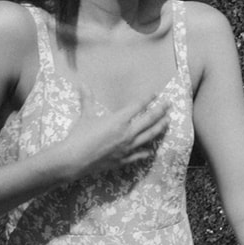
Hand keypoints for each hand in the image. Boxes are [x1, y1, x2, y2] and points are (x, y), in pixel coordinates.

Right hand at [44, 85, 170, 181]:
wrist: (74, 160)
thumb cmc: (79, 137)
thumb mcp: (85, 116)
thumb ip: (87, 99)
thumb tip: (82, 84)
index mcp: (119, 120)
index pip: (138, 106)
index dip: (148, 99)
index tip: (156, 94)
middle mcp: (127, 133)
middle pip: (149, 120)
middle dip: (161, 111)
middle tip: (169, 105)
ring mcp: (127, 148)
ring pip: (149, 136)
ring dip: (159, 128)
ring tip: (167, 122)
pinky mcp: (123, 160)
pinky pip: (139, 155)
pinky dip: (146, 151)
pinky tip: (151, 150)